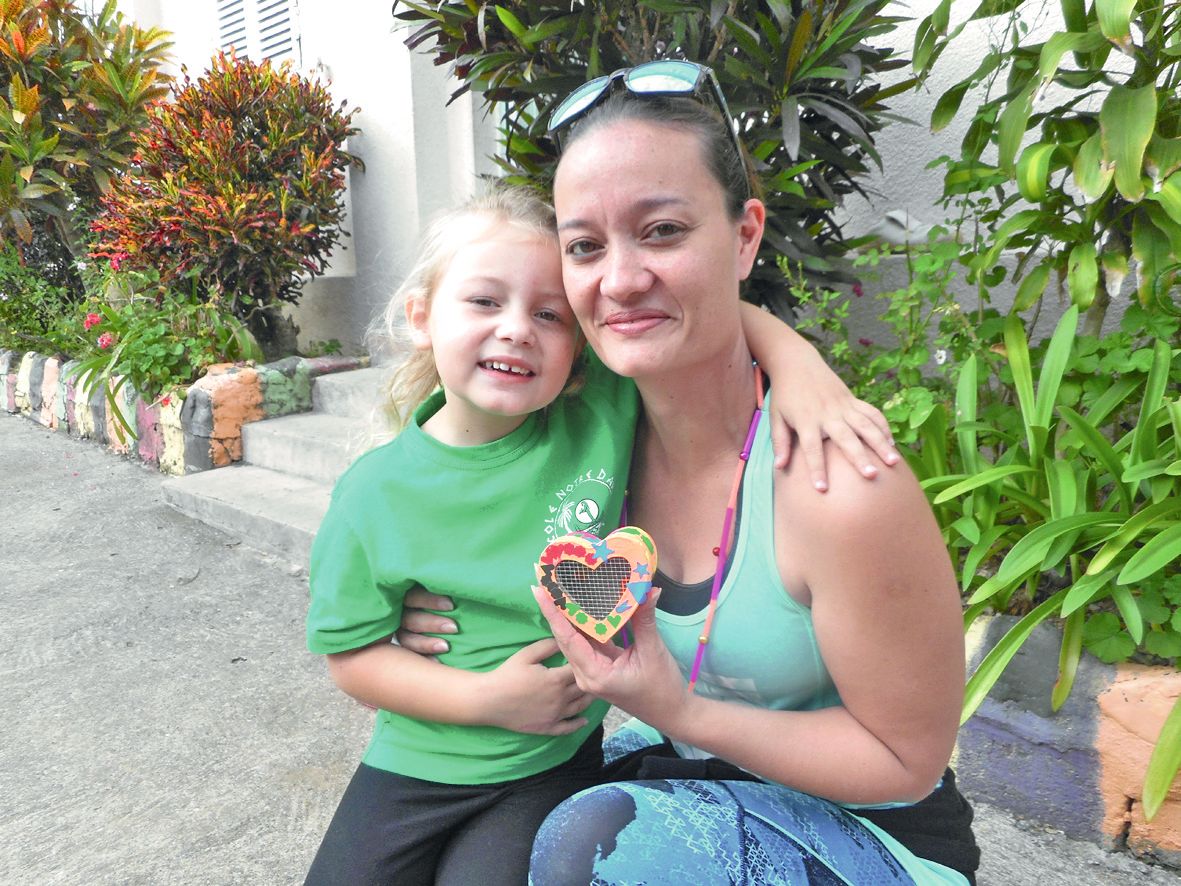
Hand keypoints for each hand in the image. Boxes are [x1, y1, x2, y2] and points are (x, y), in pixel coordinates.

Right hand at [395, 586, 456, 655]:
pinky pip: (410, 656)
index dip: (429, 601)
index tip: (451, 605)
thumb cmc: (454, 597)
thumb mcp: (448, 588)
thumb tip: (466, 575)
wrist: (454, 620)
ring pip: (407, 638)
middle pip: (409, 618)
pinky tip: (437, 662)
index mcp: (409, 593)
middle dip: (431, 623)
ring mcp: (401, 631)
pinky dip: (423, 659)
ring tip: (446, 647)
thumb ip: (449, 584)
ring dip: (426, 643)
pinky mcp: (405, 648)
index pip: (413, 596)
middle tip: (454, 627)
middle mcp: (400, 612)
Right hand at [480, 638, 596, 735]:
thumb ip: (548, 646)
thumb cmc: (507, 674)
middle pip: (583, 688)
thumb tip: (565, 639)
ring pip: (580, 707)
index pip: (579, 669)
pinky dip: (578, 724)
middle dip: (590, 679)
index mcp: (556, 679)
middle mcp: (560, 699)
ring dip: (589, 699)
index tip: (591, 656)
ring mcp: (555, 715)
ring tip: (594, 691)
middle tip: (597, 673)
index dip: (586, 662)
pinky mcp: (548, 727)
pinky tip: (584, 720)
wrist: (489, 700)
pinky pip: (567, 728)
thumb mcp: (527, 654)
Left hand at [532, 587, 691, 735]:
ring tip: (560, 587)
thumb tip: (647, 589)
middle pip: (565, 637)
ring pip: (575, 639)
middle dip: (556, 609)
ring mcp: (591, 672)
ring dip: (569, 615)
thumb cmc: (662, 688)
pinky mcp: (599, 667)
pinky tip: (582, 605)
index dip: (553, 613)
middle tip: (547, 580)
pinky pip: (587, 643)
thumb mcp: (653, 651)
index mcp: (594, 674)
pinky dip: (584, 624)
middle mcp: (586, 675)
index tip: (540, 590)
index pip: (567, 638)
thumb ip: (644, 620)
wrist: (671, 713)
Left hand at [766, 346, 898, 490]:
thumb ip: (780, 442)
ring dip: (880, 443)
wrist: (797, 363)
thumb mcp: (776, 417)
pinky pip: (872, 412)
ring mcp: (843, 406)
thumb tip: (779, 467)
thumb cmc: (785, 395)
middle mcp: (827, 414)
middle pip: (846, 438)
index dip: (816, 468)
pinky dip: (883, 426)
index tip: (822, 489)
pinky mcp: (852, 399)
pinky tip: (891, 442)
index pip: (811, 448)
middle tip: (871, 476)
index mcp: (806, 420)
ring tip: (893, 462)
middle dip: (859, 457)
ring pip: (866, 425)